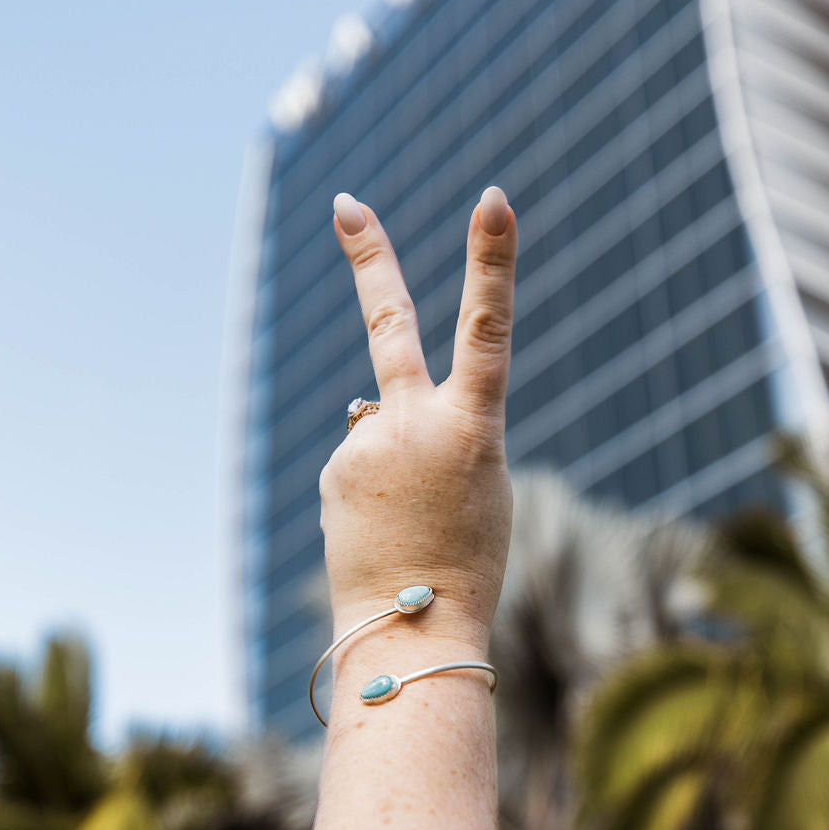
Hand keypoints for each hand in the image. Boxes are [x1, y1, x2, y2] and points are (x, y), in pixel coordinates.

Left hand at [319, 186, 516, 654]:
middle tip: (346, 204)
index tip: (494, 199)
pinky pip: (357, 461)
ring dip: (393, 464)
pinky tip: (383, 528)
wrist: (414, 629)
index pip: (488, 328)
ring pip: (380, 427)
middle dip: (372, 259)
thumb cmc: (466, 561)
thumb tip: (368, 404)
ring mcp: (366, 444)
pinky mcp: (334, 469)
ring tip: (409, 521)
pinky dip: (370, 488)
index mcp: (475, 428)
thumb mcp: (479, 483)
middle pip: (391, 323)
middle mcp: (415, 423)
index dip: (493, 261)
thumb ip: (438, 428)